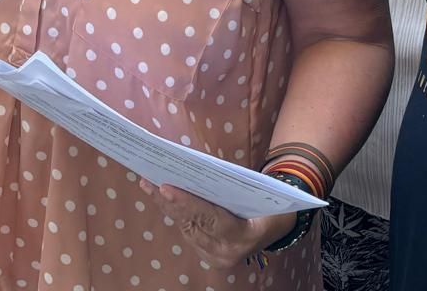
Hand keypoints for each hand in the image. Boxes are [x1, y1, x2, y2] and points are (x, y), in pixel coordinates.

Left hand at [139, 181, 294, 270]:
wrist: (278, 226)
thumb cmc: (270, 203)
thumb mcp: (257, 192)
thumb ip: (230, 187)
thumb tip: (195, 170)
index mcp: (243, 236)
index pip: (209, 217)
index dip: (186, 202)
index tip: (165, 187)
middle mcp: (227, 253)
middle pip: (192, 223)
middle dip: (169, 202)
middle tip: (148, 182)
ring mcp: (216, 257)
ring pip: (185, 227)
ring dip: (166, 207)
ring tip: (148, 185)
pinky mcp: (207, 254)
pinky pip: (187, 230)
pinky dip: (175, 213)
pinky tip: (161, 197)